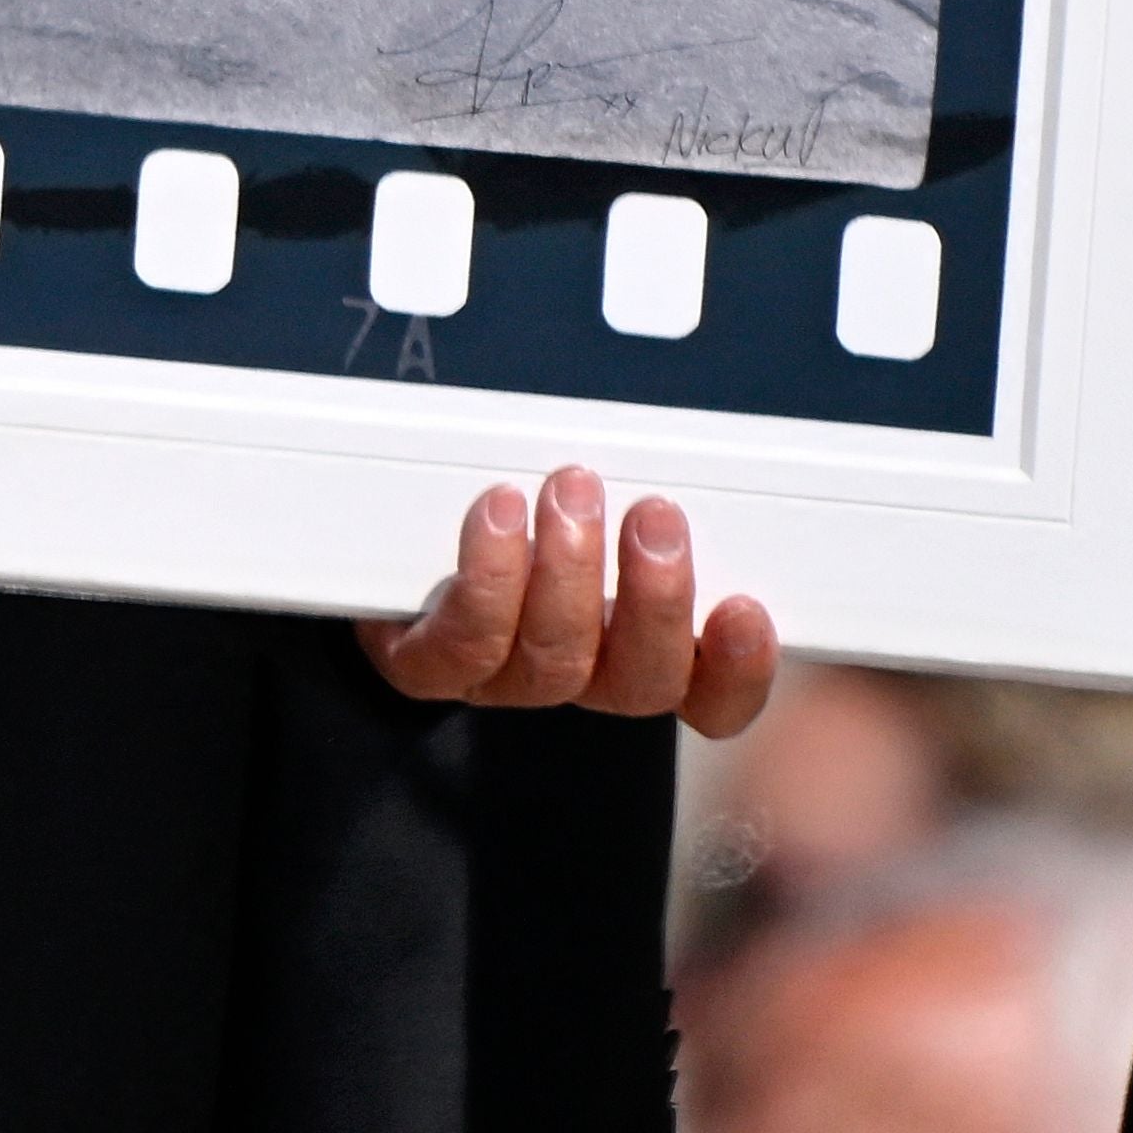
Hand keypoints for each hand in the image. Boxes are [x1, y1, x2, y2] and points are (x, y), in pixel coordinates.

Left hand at [362, 467, 774, 733]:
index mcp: (636, 648)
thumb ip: (650, 493)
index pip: (709, 692)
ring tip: (572, 492)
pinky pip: (466, 643)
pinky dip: (489, 574)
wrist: (387, 547)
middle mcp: (579, 673)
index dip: (737, 670)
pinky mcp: (429, 665)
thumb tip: (710, 440)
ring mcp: (504, 677)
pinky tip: (500, 513)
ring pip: (556, 659)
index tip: (745, 609)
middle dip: (656, 597)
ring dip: (572, 569)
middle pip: (641, 678)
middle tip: (656, 517)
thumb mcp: (599, 499)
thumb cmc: (517, 518)